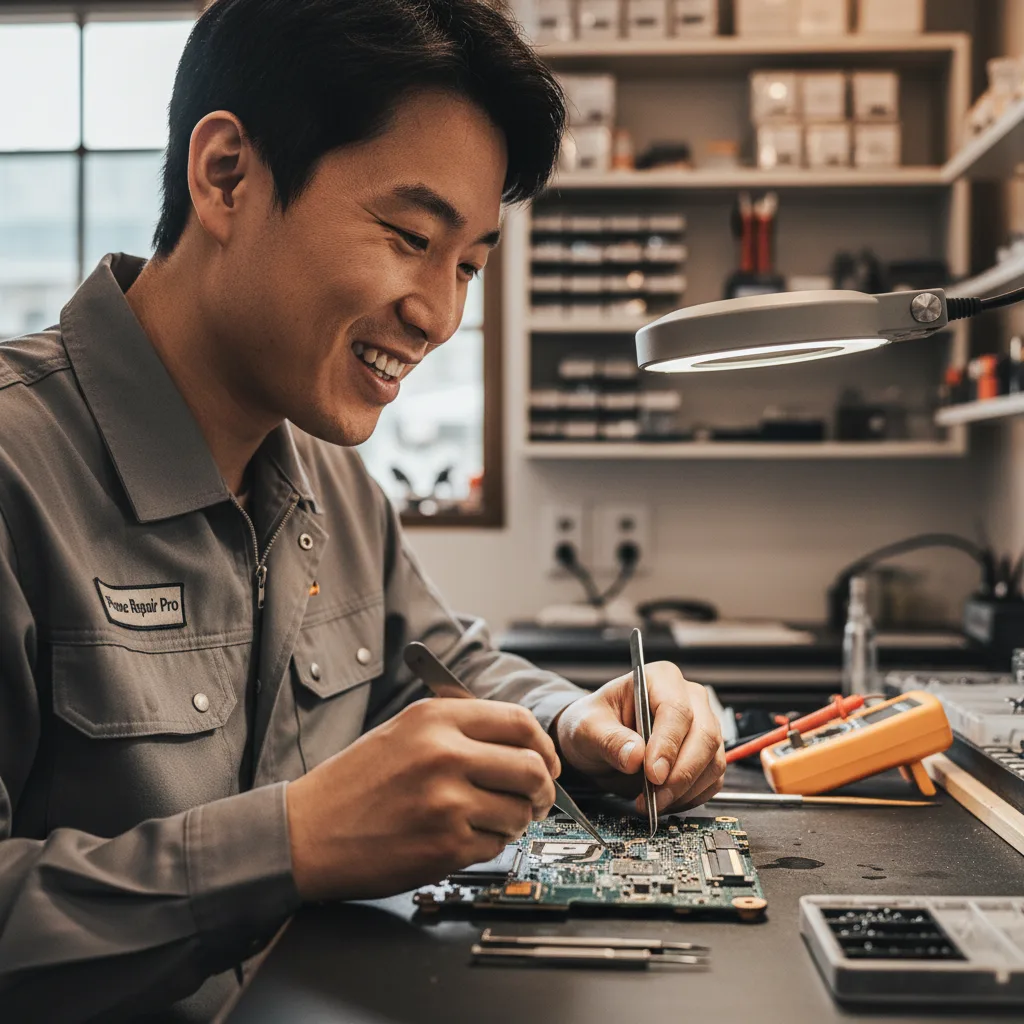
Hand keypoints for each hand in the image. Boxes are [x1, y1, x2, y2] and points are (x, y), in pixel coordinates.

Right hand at [286, 699, 558, 900]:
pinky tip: (462, 837)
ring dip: (515, 820)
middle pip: (532, 768)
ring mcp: (447, 800)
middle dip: (542, 789)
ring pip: (519, 810)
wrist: (306, 831)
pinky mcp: (445, 843)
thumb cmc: (352, 783)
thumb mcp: (404, 730)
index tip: (545, 762)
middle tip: (535, 799)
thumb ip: (460, 728)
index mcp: (436, 718)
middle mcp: (445, 753)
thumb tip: (520, 741)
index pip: (520, 722)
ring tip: (489, 819)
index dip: (543, 746)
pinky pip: (496, 844)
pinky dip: (489, 844)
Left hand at [554, 662, 724, 813]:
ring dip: (685, 789)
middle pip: (704, 736)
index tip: (652, 774)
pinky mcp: (706, 753)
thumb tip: (634, 756)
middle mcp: (688, 698)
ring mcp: (702, 725)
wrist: (598, 741)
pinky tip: (665, 801)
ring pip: (713, 760)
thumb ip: (610, 740)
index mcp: (659, 679)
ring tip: (652, 802)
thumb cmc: (594, 724)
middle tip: (654, 796)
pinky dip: (692, 796)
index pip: (676, 710)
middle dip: (680, 773)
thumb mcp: (588, 728)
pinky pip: (712, 779)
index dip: (668, 744)